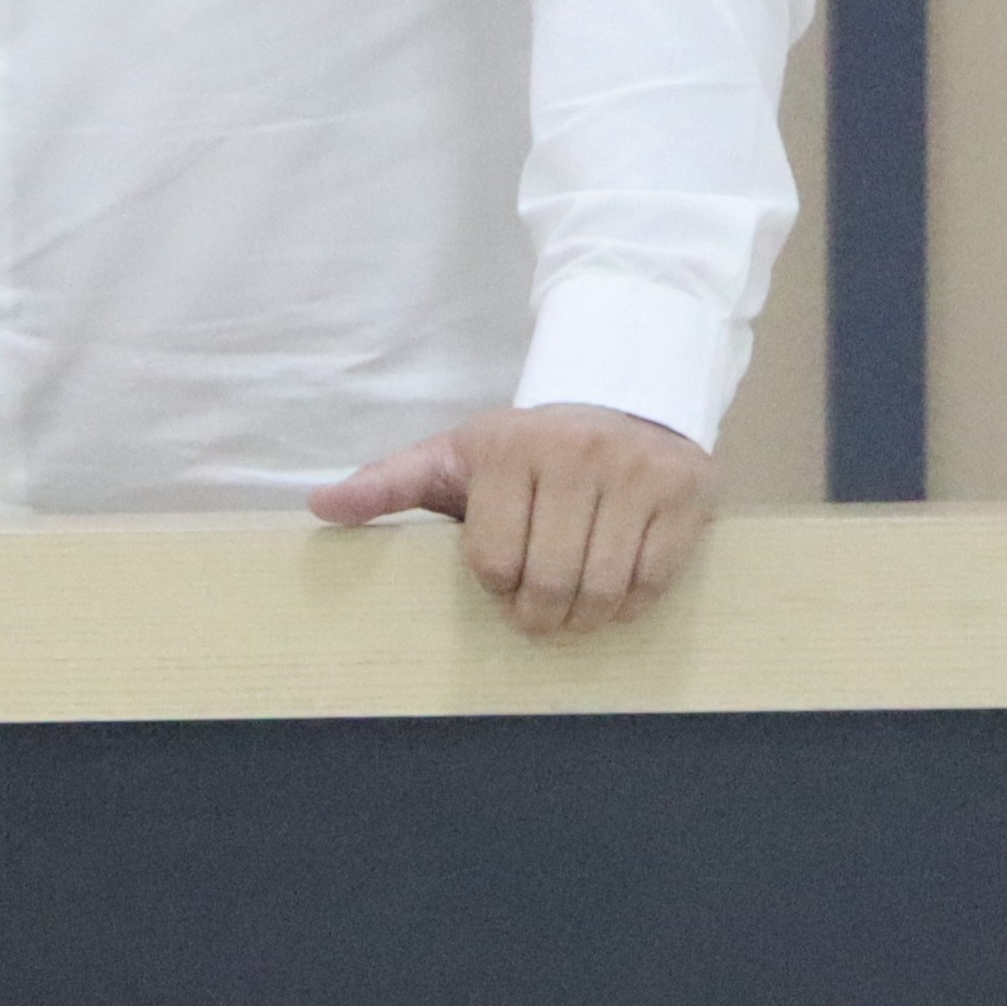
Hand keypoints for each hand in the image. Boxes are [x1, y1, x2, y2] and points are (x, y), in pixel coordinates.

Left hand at [311, 406, 714, 638]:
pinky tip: (613, 595)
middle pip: (550, 580)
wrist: (625, 387)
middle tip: (536, 616)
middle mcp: (578, 454)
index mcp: (511, 448)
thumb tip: (320, 506)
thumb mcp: (456, 454)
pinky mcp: (686, 492)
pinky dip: (631, 603)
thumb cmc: (527, 442)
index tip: (500, 577)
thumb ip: (390, 483)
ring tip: (572, 614)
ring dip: (585, 618)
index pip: (494, 559)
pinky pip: (656, 578)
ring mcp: (638, 473)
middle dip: (538, 615)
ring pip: (605, 587)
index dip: (494, 584)